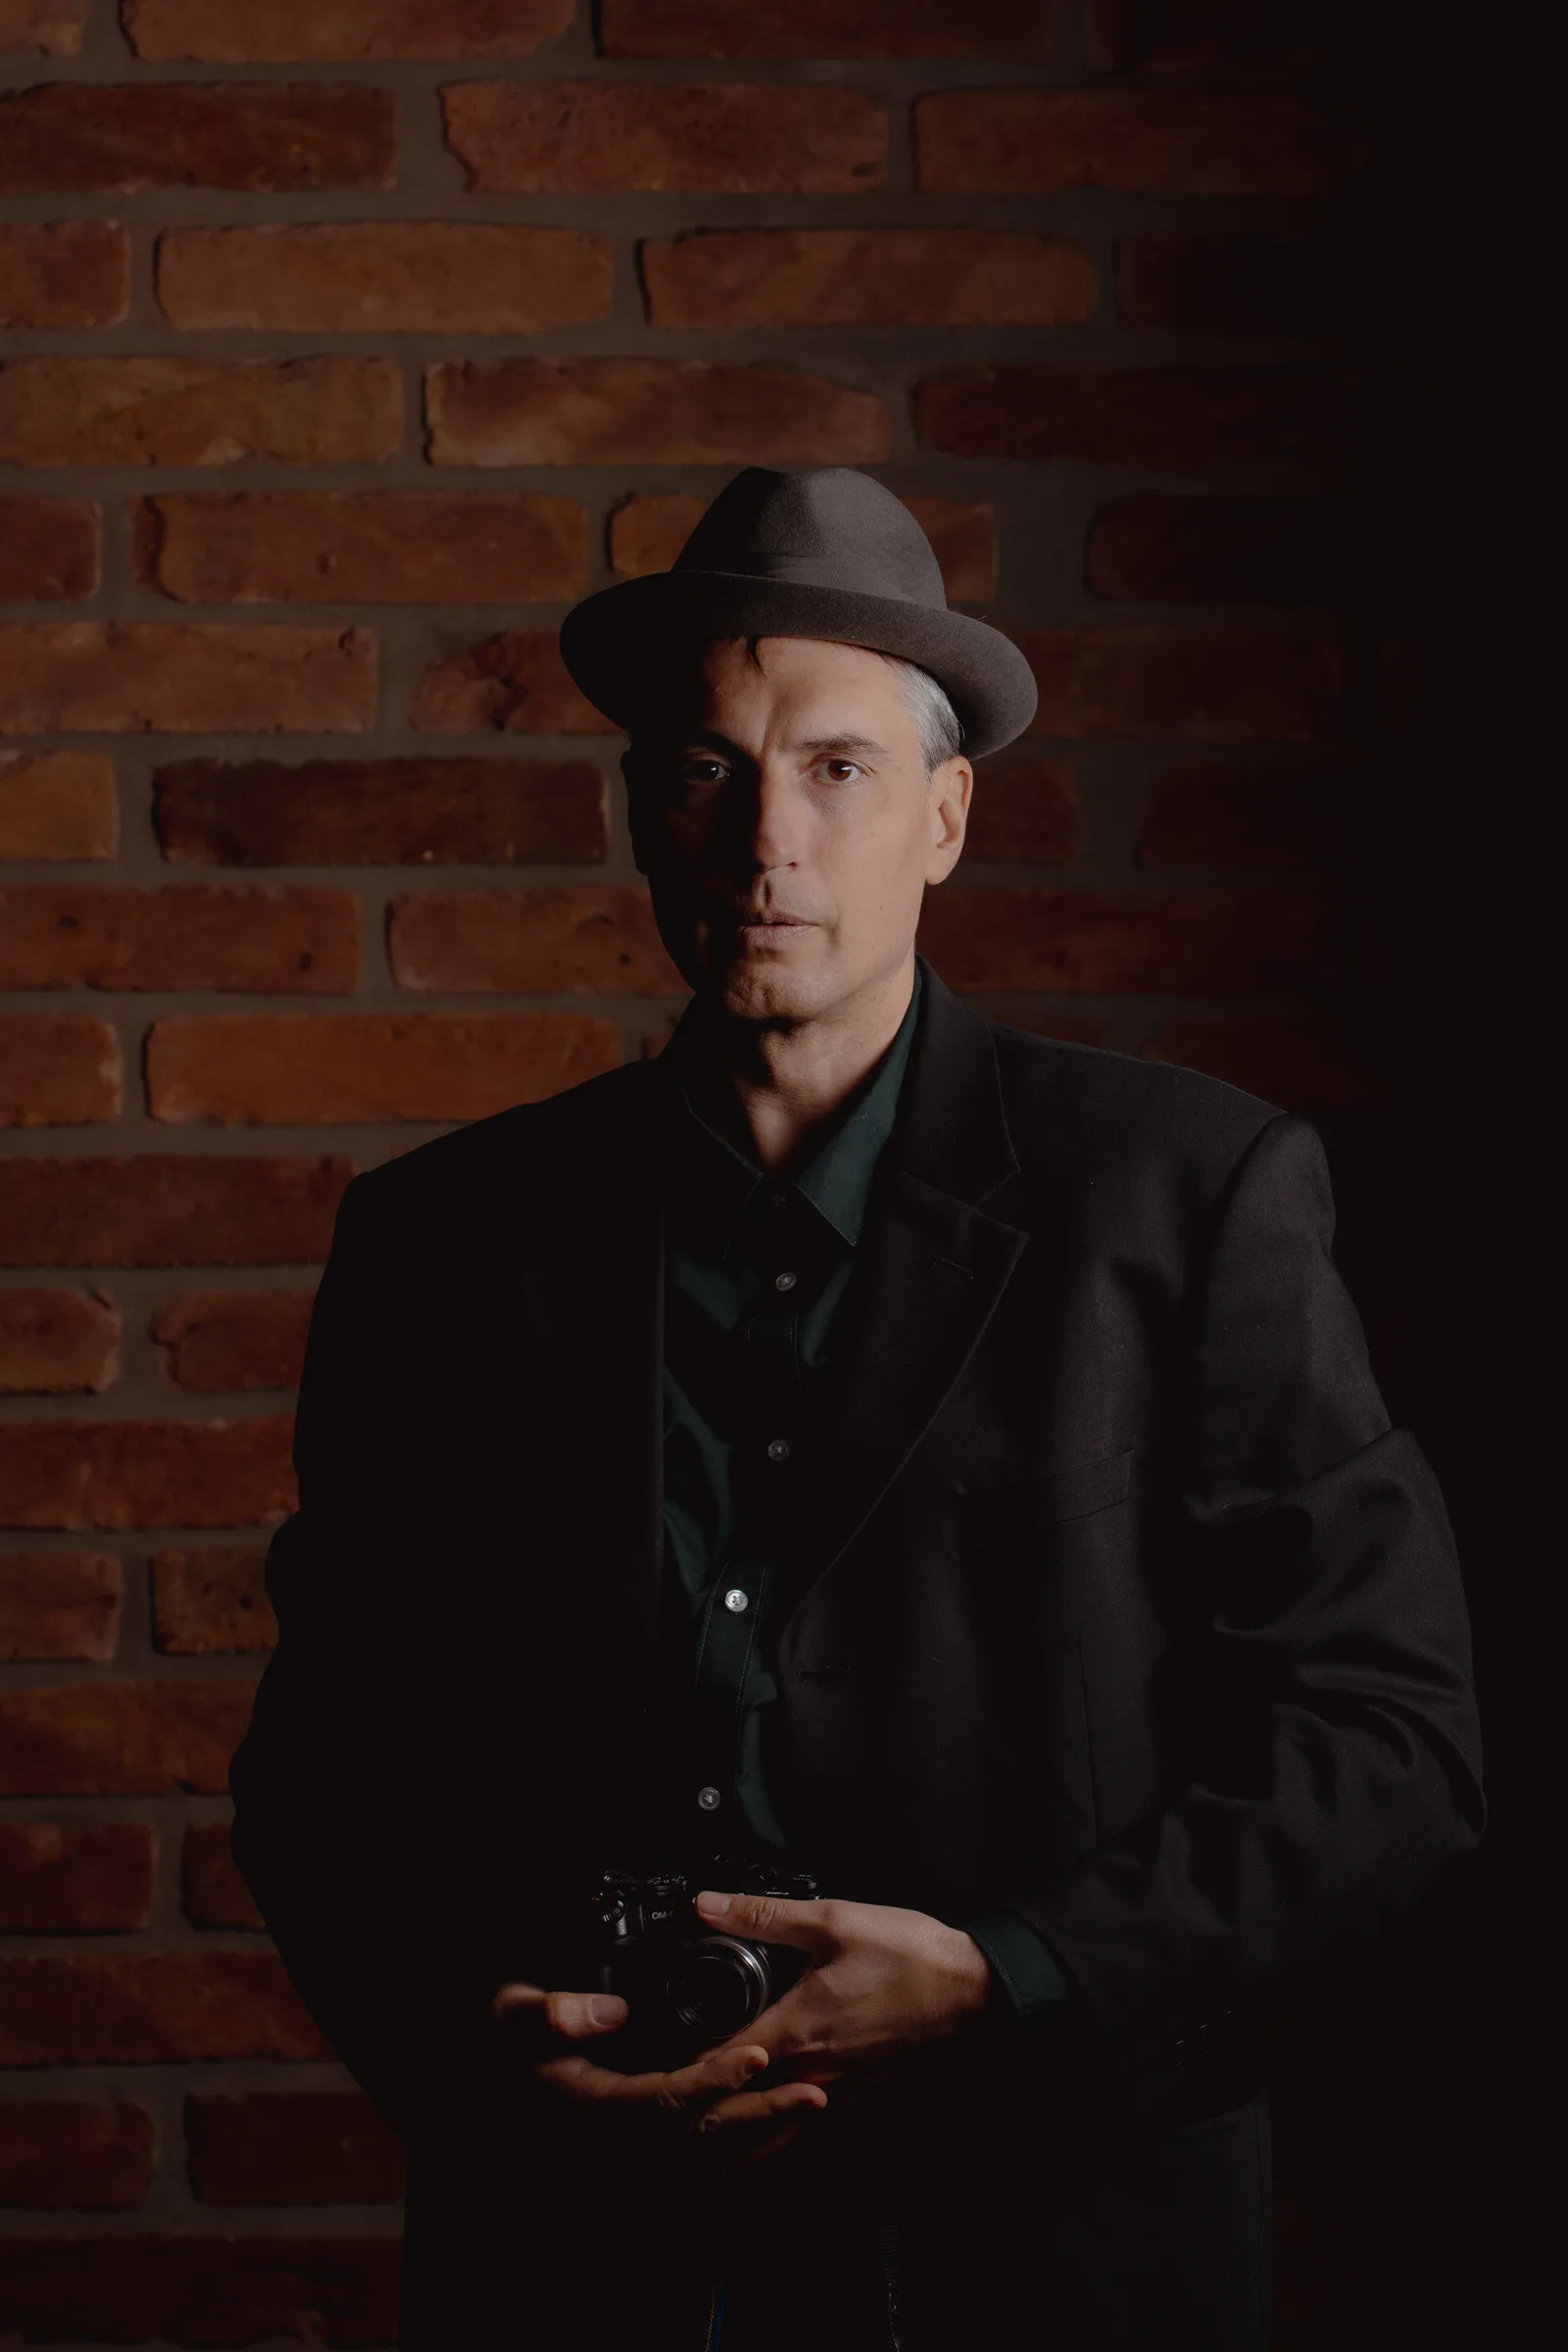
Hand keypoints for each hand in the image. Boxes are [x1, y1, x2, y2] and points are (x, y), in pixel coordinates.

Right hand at [489, 1981, 827, 2172]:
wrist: (494, 2083)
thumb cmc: (508, 2044)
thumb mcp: (514, 2015)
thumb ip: (555, 2012)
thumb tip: (611, 2012)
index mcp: (594, 2106)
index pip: (665, 2100)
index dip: (713, 2082)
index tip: (756, 2055)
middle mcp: (618, 2141)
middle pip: (702, 2137)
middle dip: (760, 2115)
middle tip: (811, 2091)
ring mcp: (633, 2154)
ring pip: (710, 2156)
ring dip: (764, 2134)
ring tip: (812, 2105)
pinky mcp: (647, 2154)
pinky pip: (705, 2163)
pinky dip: (747, 2148)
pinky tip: (782, 2129)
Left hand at [696, 1891, 992, 2097]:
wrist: (976, 1991)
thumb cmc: (912, 1957)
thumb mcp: (833, 1920)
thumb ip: (764, 1916)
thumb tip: (710, 1905)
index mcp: (797, 2031)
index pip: (718, 2064)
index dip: (684, 2060)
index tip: (662, 2049)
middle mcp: (814, 2072)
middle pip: (743, 2098)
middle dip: (708, 2092)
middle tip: (679, 2077)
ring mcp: (841, 2088)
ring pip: (777, 2109)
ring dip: (746, 2104)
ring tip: (718, 2093)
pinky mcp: (865, 2090)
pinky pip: (812, 2107)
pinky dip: (786, 2105)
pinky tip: (780, 2085)